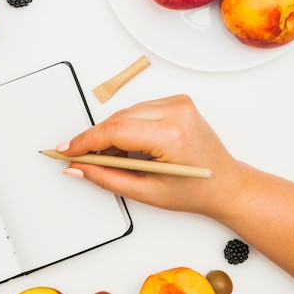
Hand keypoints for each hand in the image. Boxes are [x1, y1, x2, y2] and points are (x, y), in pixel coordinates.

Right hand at [57, 94, 247, 215]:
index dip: (85, 141)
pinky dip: (125, 127)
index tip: (67, 150)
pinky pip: (137, 110)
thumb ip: (107, 178)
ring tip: (106, 157)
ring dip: (109, 134)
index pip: (115, 131)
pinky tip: (124, 146)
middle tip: (80, 158)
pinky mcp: (176, 102)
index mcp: (171, 136)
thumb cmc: (195, 191)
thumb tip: (79, 168)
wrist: (225, 184)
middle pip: (117, 120)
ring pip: (124, 114)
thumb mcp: (147, 192)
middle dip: (94, 140)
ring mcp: (178, 104)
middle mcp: (176, 113)